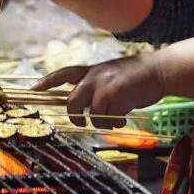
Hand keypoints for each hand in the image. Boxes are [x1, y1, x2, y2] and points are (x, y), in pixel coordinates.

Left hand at [35, 54, 165, 128]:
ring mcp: (106, 86)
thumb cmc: (137, 75)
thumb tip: (87, 106)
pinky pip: (111, 119)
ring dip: (103, 123)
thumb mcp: (112, 73)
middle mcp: (96, 77)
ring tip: (115, 120)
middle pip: (72, 102)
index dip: (47, 81)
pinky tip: (124, 119)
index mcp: (92, 70)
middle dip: (76, 117)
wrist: (159, 70)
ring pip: (93, 115)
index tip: (34, 89)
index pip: (64, 73)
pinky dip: (117, 123)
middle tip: (82, 122)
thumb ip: (97, 85)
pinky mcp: (119, 96)